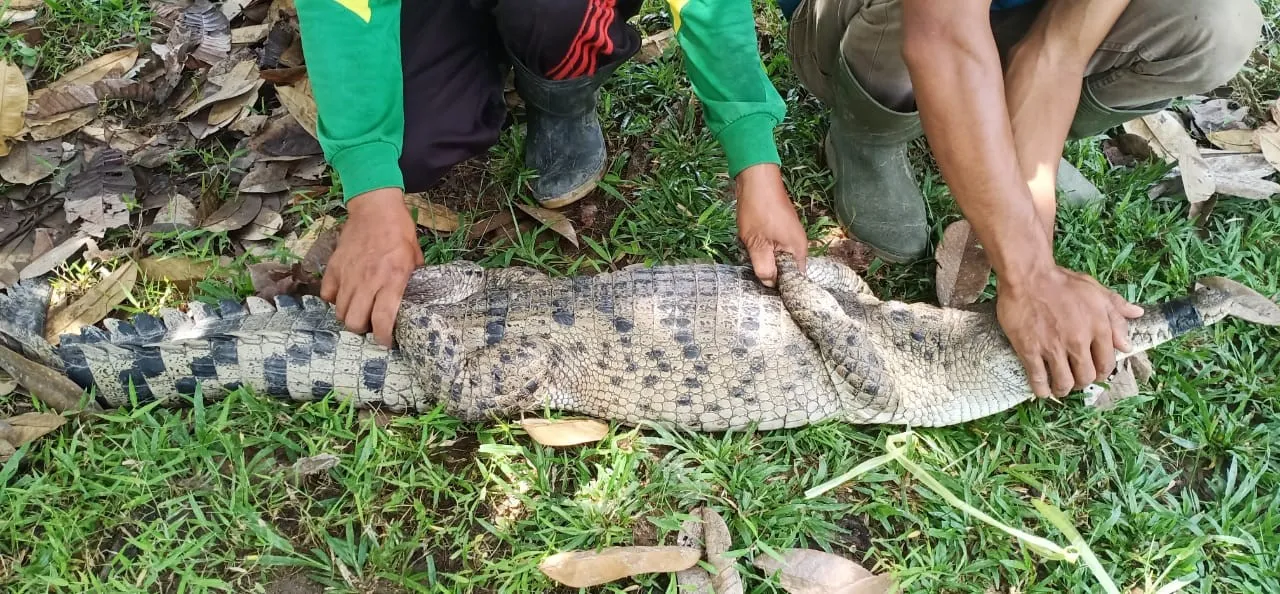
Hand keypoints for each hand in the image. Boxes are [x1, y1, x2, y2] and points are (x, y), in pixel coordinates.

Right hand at [320, 187, 422, 346]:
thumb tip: (411, 297)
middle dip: (362, 330)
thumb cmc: (399, 231)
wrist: (375, 208)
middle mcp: (367, 281)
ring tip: (358, 311)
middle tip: (370, 324)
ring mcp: (347, 274)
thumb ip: (412, 280)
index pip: (382, 319)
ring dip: (348, 316)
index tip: (385, 342)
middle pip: (354, 322)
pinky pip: (326, 294)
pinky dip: (333, 300)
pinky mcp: (333, 267)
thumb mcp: (415, 256)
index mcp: (391, 279)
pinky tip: (344, 296)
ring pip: (339, 311)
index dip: (382, 337)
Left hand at [736, 164, 807, 286]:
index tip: (763, 289)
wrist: (757, 178)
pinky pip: (774, 247)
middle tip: (752, 271)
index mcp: (798, 250)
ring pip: (777, 258)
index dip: (780, 287)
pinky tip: (751, 244)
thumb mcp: (757, 243)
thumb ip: (764, 267)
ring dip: (764, 259)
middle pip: (785, 269)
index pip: (794, 280)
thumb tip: (770, 284)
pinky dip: (763, 248)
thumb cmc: (758, 210)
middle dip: (770, 272)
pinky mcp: (781, 229)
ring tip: (750, 256)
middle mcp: (799, 244)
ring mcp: (790, 236)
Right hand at [996, 265, 1144, 397]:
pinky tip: (1042, 390)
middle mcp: (1078, 341)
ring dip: (1063, 389)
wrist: (1028, 276)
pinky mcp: (1030, 350)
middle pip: (1086, 377)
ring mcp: (1053, 347)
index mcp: (1098, 327)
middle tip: (1075, 379)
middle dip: (1082, 382)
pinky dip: (1042, 389)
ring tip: (1059, 387)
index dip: (1101, 372)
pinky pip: (1039, 379)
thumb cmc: (1061, 282)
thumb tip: (1137, 316)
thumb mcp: (1095, 290)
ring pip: (1064, 383)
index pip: (1107, 363)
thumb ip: (1116, 307)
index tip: (1094, 373)